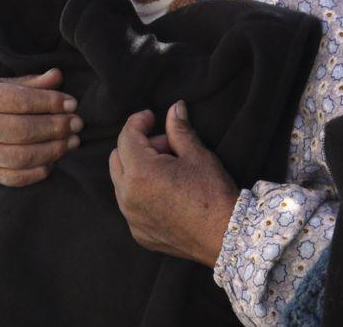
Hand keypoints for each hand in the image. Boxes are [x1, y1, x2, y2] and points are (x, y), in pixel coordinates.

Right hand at [0, 69, 81, 205]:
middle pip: (24, 130)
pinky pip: (16, 178)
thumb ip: (32, 83)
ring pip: (22, 157)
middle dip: (56, 127)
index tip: (73, 104)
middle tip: (78, 123)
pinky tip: (54, 161)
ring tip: (73, 141)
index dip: (51, 103)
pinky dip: (38, 172)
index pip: (21, 101)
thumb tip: (57, 75)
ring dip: (53, 150)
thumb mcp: (3, 86)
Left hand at [109, 102, 238, 266]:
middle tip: (166, 145)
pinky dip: (141, 192)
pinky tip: (167, 192)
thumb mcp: (197, 155)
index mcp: (140, 172)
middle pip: (117, 158)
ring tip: (169, 169)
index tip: (151, 116)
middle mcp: (127, 196)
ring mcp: (131, 217)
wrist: (225, 234)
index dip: (138, 121)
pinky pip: (130, 205)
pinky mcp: (139, 233)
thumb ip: (179, 130)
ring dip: (138, 169)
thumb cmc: (212, 192)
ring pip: (121, 182)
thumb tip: (175, 108)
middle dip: (137, 145)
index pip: (127, 137)